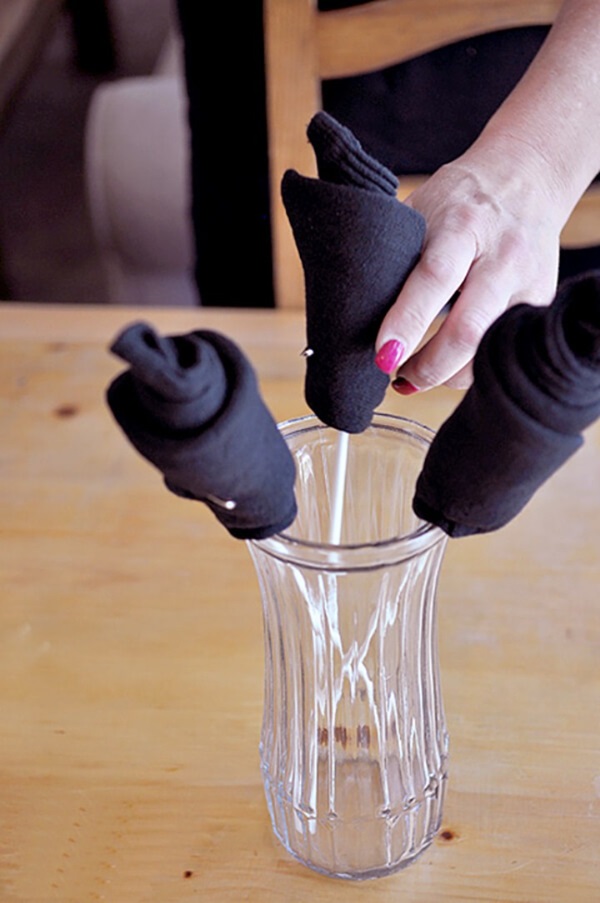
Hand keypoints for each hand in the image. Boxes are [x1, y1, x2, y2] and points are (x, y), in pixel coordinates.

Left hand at [374, 139, 561, 390]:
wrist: (527, 178)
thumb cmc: (458, 200)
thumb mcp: (422, 210)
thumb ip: (396, 256)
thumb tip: (355, 314)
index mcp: (464, 223)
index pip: (435, 278)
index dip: (407, 322)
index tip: (383, 356)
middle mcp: (503, 255)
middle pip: (468, 329)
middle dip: (427, 367)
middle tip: (396, 374)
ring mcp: (529, 283)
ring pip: (486, 351)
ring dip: (444, 376)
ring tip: (414, 375)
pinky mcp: (541, 304)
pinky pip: (499, 351)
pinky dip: (467, 368)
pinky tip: (446, 367)